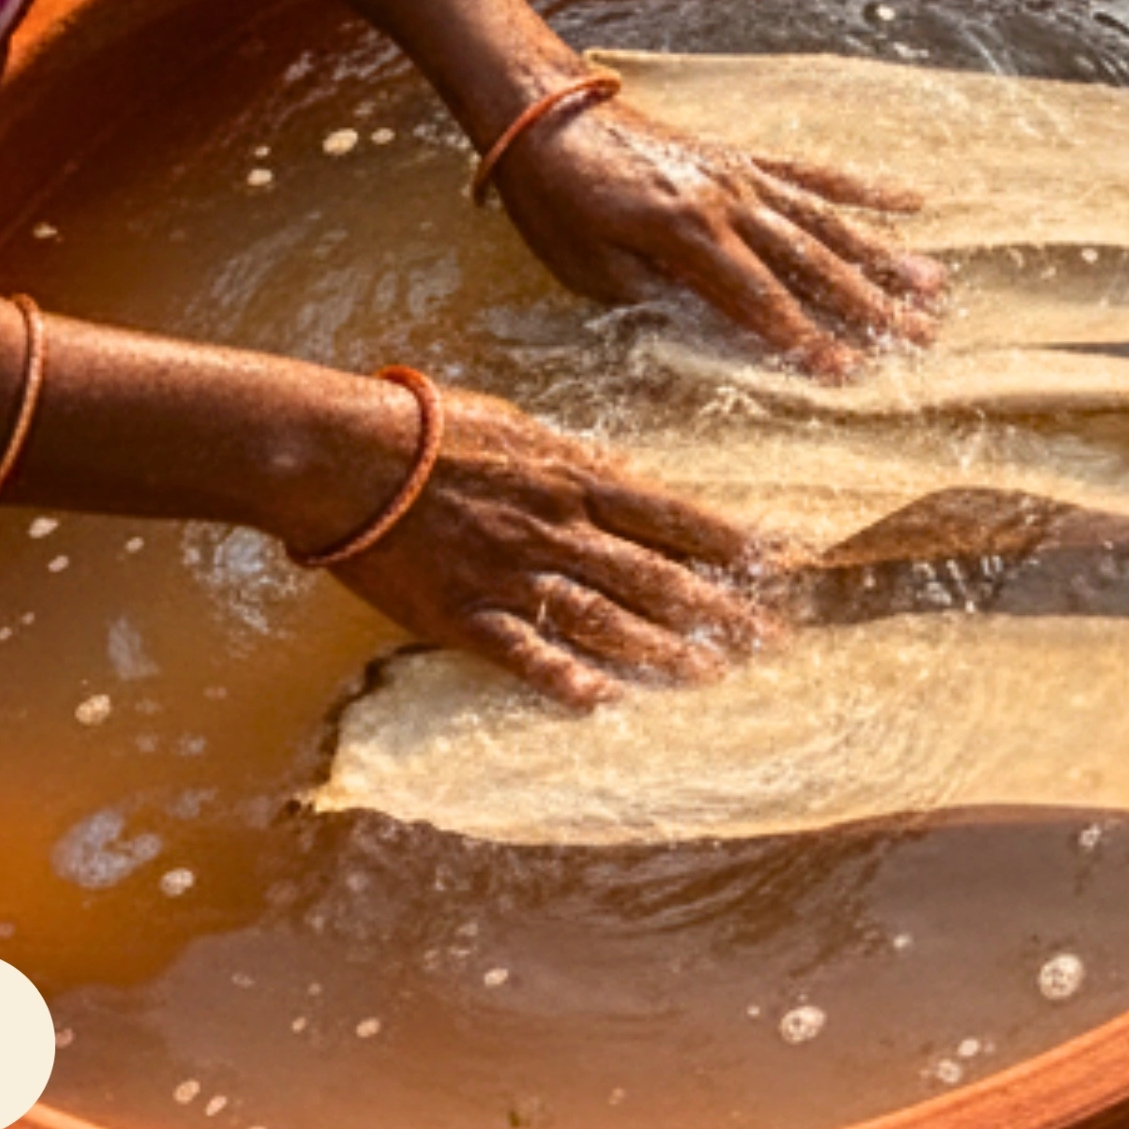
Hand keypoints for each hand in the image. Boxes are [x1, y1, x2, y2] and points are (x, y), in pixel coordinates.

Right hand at [319, 384, 780, 707]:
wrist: (344, 454)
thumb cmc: (430, 428)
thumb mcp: (523, 427)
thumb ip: (576, 462)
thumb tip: (624, 479)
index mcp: (576, 477)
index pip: (676, 515)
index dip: (734, 543)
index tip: (784, 564)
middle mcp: (558, 529)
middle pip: (657, 575)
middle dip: (720, 610)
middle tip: (771, 641)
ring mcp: (513, 574)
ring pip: (606, 619)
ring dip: (664, 651)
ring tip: (713, 676)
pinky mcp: (464, 614)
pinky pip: (525, 654)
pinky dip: (567, 679)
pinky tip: (607, 701)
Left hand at [488, 87, 949, 373]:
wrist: (545, 111)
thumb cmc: (557, 200)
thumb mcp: (590, 268)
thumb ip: (661, 300)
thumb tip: (724, 336)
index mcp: (686, 235)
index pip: (759, 300)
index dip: (805, 340)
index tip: (850, 373)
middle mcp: (728, 201)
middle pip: (812, 261)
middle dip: (870, 305)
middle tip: (924, 337)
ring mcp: (742, 174)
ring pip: (827, 220)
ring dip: (884, 255)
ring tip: (934, 285)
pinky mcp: (743, 157)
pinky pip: (813, 173)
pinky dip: (864, 188)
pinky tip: (912, 203)